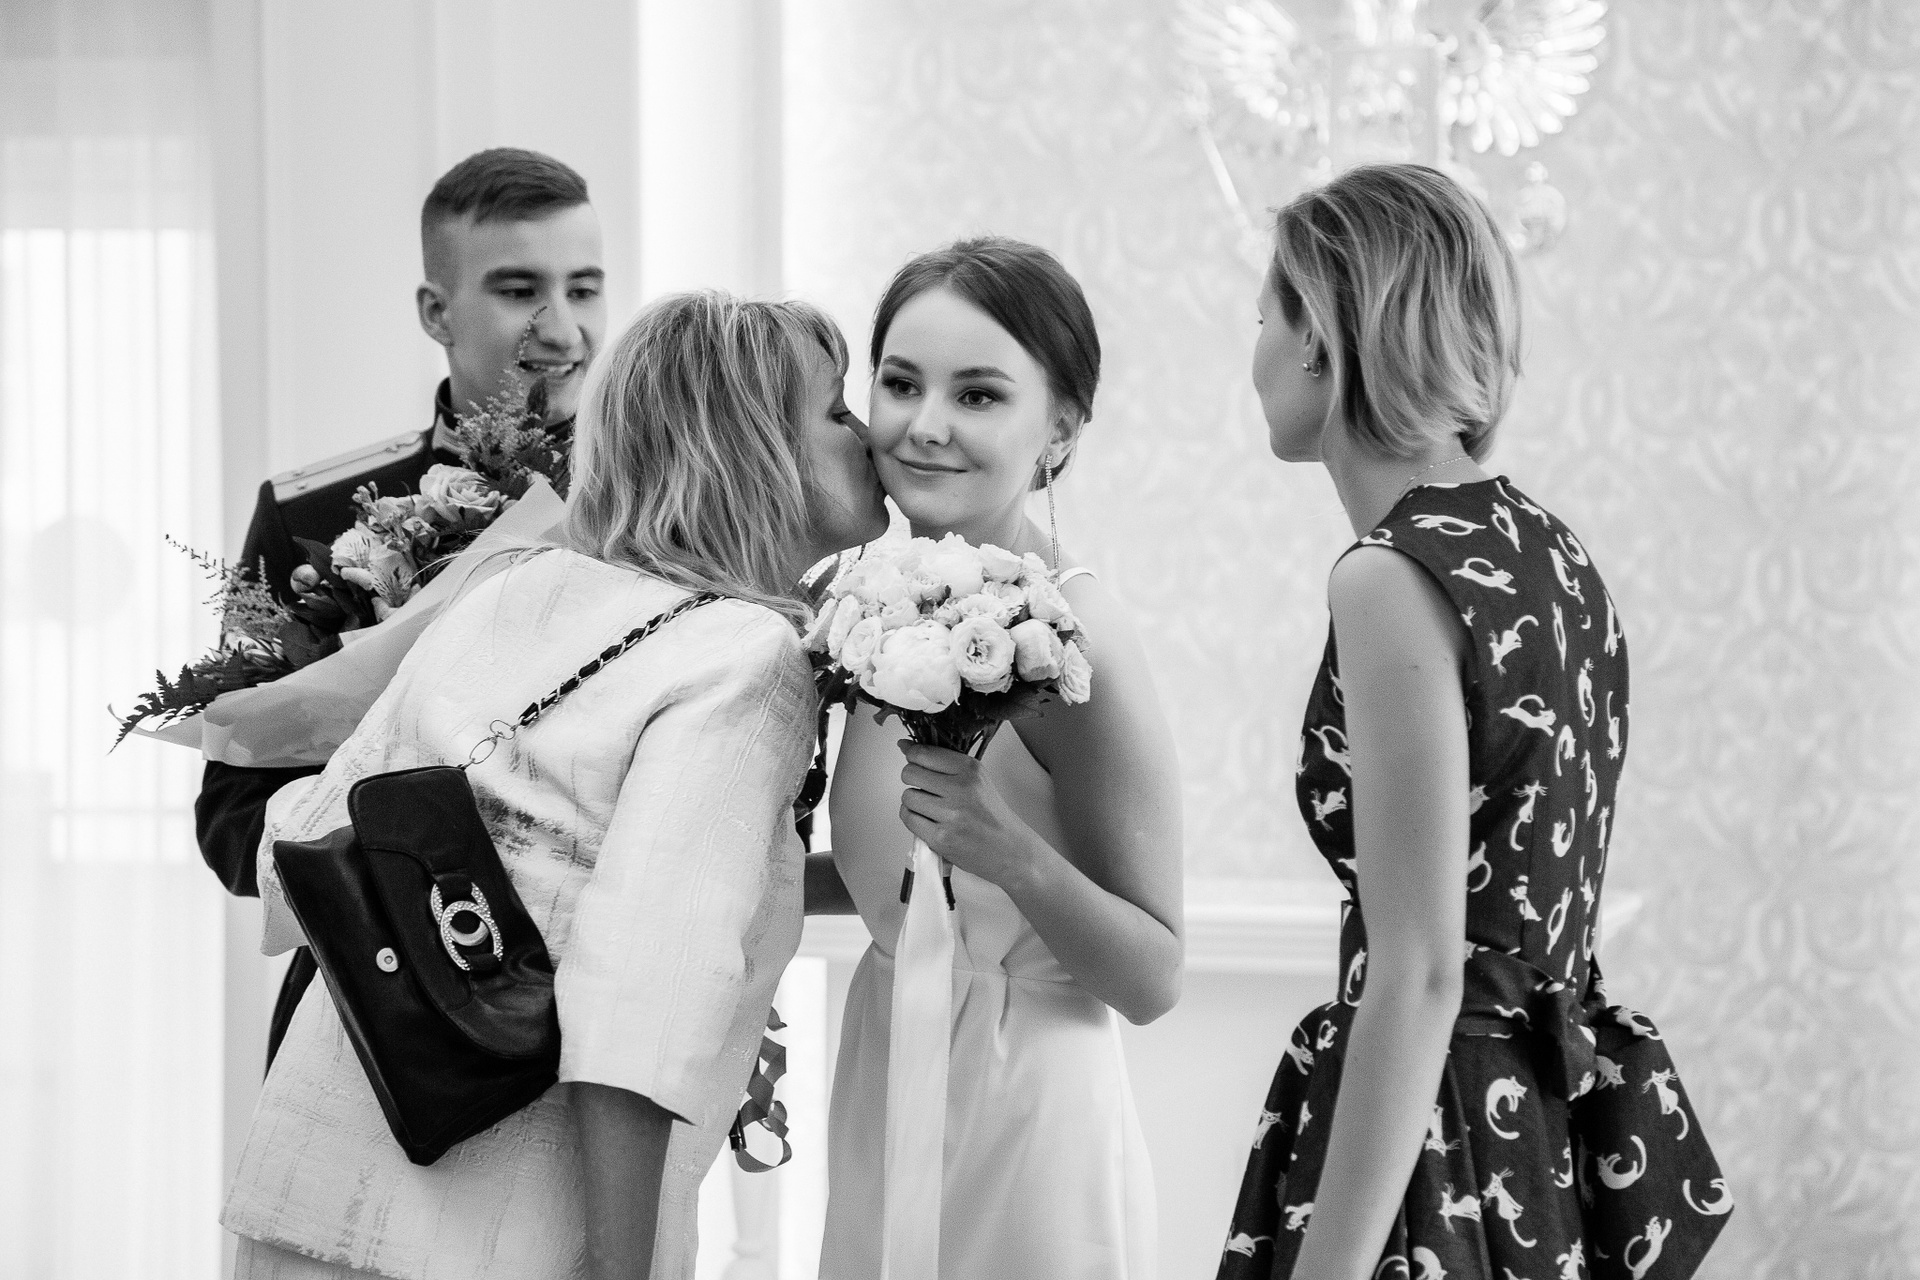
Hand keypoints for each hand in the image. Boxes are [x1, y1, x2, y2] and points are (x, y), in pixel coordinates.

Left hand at [897, 741, 1034, 889]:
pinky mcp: (941, 838)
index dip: (912, 755)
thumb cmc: (992, 816)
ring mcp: (950, 815)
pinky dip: (914, 819)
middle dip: (912, 779)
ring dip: (914, 802)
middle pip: (910, 773)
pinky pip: (909, 819)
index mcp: (970, 770)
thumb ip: (944, 762)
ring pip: (907, 797)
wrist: (1009, 850)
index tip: (912, 757)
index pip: (924, 753)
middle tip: (925, 787)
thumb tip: (905, 745)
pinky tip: (929, 821)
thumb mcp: (977, 779)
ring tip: (930, 807)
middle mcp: (961, 789)